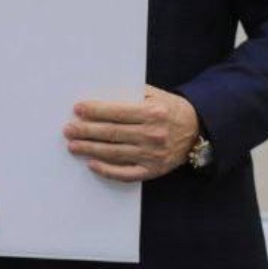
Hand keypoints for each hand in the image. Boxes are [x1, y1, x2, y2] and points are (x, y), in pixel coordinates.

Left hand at [64, 85, 199, 181]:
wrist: (198, 131)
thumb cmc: (172, 110)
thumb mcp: (157, 95)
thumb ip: (133, 94)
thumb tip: (102, 95)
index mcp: (152, 113)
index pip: (117, 113)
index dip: (95, 111)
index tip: (77, 109)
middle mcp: (152, 135)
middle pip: (112, 133)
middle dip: (86, 131)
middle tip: (68, 129)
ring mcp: (152, 155)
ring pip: (114, 153)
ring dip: (90, 150)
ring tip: (73, 145)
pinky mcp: (153, 170)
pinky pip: (126, 174)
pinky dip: (107, 171)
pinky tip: (92, 165)